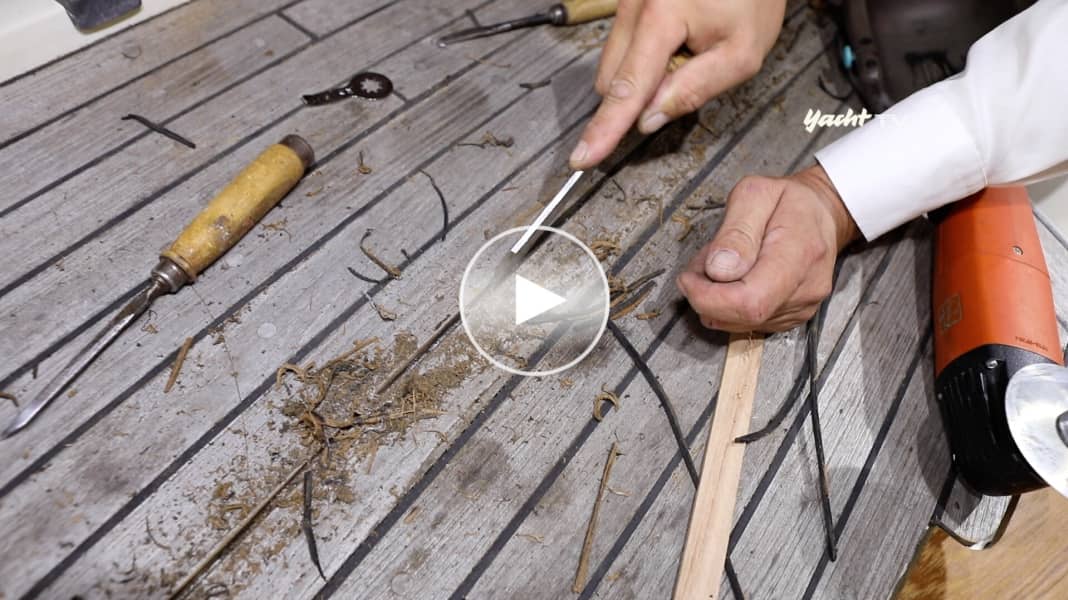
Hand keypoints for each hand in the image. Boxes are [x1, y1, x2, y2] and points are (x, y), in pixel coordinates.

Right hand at [569, 0, 787, 169]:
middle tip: (689, 72)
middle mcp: (636, 2)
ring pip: (616, 65)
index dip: (606, 128)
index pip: (629, 87)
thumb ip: (694, 90)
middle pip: (614, 78)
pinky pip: (624, 46)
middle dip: (643, 93)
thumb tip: (649, 119)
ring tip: (686, 50)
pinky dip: (646, 56)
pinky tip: (677, 40)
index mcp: (664, 13)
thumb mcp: (741, 54)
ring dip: (645, 74)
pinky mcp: (628, 1)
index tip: (582, 156)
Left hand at [676, 165, 859, 332]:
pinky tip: (732, 279)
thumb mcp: (755, 195)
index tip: (688, 278)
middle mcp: (806, 288)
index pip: (750, 301)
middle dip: (706, 296)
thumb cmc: (788, 201)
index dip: (709, 298)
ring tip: (719, 264)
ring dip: (715, 300)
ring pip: (741, 322)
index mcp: (799, 254)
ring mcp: (801, 307)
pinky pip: (748, 323)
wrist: (821, 214)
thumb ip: (735, 232)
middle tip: (700, 265)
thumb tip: (719, 269)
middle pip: (743, 317)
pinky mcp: (791, 317)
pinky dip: (728, 305)